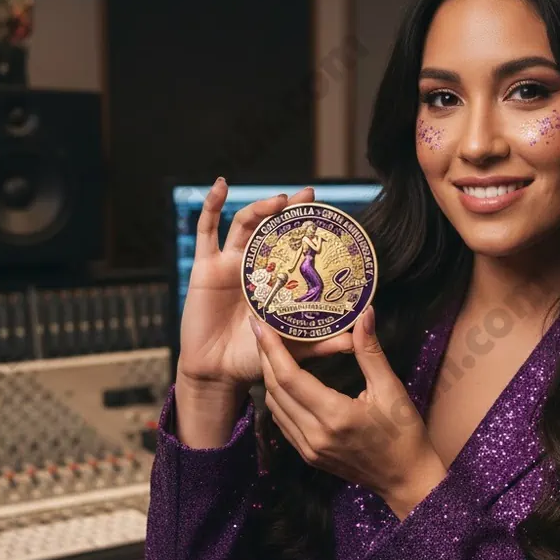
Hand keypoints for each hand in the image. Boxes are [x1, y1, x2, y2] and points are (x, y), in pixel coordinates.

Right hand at [176, 178, 354, 401]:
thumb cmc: (253, 359)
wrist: (218, 373)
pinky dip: (211, 206)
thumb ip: (322, 342)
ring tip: (279, 201)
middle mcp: (254, 267)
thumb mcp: (294, 348)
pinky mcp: (205, 267)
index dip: (307, 229)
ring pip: (244, 225)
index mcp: (276, 281)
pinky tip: (220, 186)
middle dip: (289, 210)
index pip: (294, 247)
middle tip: (309, 195)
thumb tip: (354, 340)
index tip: (328, 215)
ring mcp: (229, 264)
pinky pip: (205, 231)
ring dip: (261, 208)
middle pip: (272, 229)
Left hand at [253, 305, 447, 518]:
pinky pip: (283, 423)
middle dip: (265, 358)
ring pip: (275, 408)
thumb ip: (370, 351)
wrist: (406, 479)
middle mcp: (314, 434)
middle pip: (275, 390)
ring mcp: (309, 449)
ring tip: (269, 351)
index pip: (290, 378)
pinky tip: (282, 382)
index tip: (260, 325)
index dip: (272, 349)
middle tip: (261, 330)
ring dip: (269, 378)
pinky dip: (278, 399)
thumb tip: (364, 314)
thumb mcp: (391, 389)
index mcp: (335, 415)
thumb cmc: (404, 433)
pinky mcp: (309, 456)